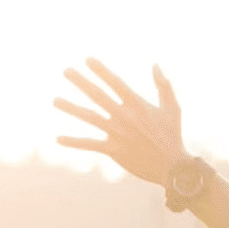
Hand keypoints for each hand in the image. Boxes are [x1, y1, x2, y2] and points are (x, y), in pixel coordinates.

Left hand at [54, 59, 188, 186]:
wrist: (172, 167)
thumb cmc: (172, 135)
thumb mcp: (173, 108)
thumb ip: (164, 86)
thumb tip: (155, 65)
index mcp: (138, 105)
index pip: (115, 83)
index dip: (101, 71)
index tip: (87, 60)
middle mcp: (124, 117)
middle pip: (98, 95)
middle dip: (81, 82)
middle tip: (66, 71)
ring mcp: (117, 133)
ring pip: (89, 117)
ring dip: (71, 108)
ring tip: (55, 100)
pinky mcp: (113, 150)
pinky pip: (90, 144)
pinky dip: (74, 142)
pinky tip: (58, 139)